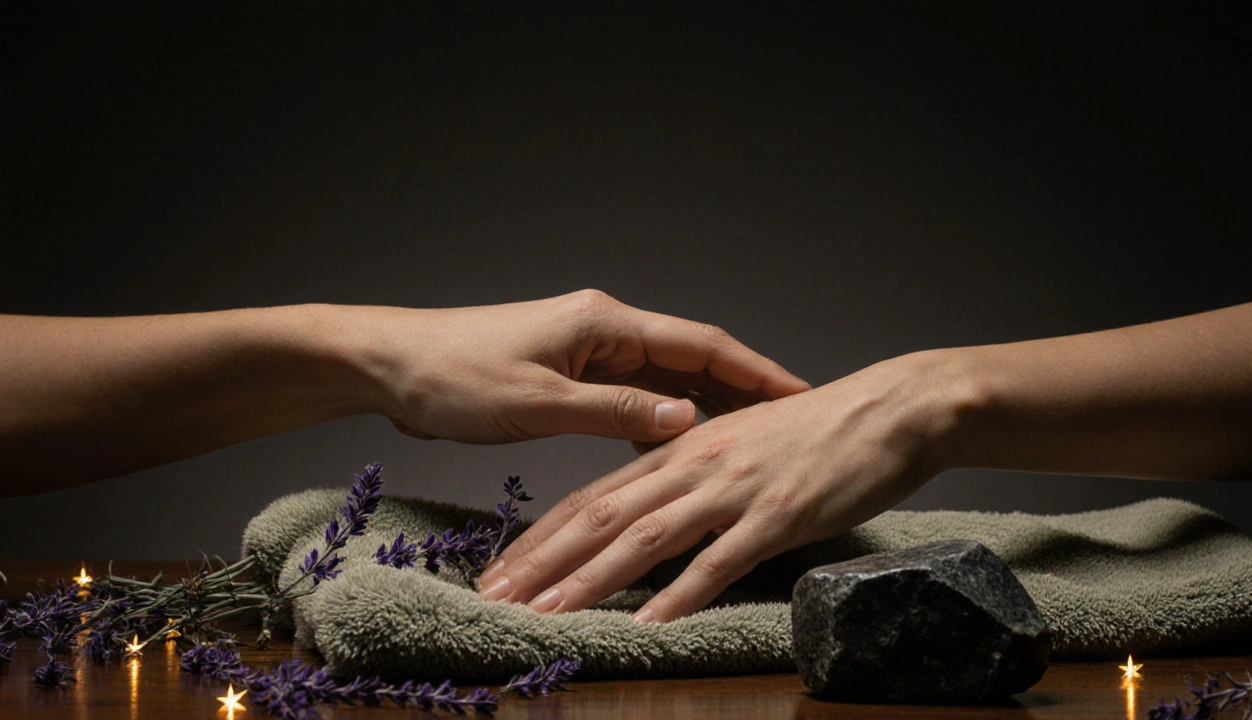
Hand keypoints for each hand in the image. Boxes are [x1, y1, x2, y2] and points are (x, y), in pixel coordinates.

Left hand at [365, 289, 810, 444]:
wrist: (388, 365)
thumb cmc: (453, 375)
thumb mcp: (538, 401)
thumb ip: (615, 412)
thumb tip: (688, 421)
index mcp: (605, 326)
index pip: (700, 346)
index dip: (754, 372)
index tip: (798, 394)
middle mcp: (605, 334)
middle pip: (691, 364)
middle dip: (741, 394)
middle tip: (791, 426)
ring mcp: (588, 357)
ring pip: (664, 385)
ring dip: (705, 412)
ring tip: (753, 444)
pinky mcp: (569, 381)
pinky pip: (634, 402)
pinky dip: (663, 425)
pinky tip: (683, 452)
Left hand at [477, 349, 968, 620]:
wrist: (889, 410)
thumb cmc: (817, 431)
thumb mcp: (737, 443)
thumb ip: (688, 474)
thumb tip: (648, 511)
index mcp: (678, 445)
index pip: (592, 494)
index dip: (541, 535)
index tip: (500, 574)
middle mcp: (693, 462)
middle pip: (600, 515)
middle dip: (541, 563)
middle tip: (492, 603)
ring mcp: (733, 487)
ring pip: (644, 536)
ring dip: (589, 582)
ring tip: (545, 619)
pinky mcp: (776, 513)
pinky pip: (720, 558)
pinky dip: (680, 594)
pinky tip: (648, 625)